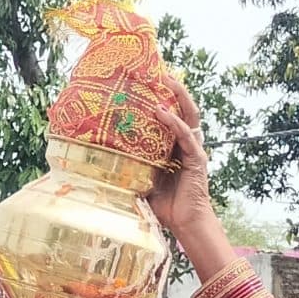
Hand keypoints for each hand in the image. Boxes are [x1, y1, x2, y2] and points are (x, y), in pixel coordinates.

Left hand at [143, 72, 222, 244]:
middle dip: (174, 90)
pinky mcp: (197, 159)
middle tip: (160, 73)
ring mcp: (193, 150)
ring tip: (166, 81)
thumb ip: (131, 168)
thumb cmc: (166, 207)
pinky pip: (186, 135)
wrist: (186, 224)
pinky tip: (162, 112)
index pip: (171, 117)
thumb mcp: (142, 181)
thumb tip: (101, 164)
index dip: (163, 99)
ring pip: (189, 115)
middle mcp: (186, 145)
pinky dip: (174, 122)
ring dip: (178, 97)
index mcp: (175, 149)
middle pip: (183, 109)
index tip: (149, 83)